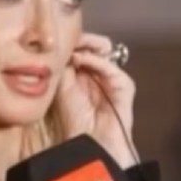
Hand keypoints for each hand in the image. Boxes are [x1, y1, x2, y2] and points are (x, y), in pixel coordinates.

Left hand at [55, 33, 137, 167]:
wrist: (92, 145)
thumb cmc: (75, 123)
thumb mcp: (62, 89)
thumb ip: (64, 67)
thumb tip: (62, 47)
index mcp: (84, 76)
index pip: (79, 50)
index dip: (70, 42)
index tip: (56, 36)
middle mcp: (98, 74)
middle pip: (93, 47)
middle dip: (79, 39)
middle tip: (65, 35)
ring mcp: (112, 79)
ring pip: (104, 51)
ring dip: (88, 44)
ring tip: (74, 44)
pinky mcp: (124, 86)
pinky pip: (111, 67)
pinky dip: (96, 60)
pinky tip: (80, 58)